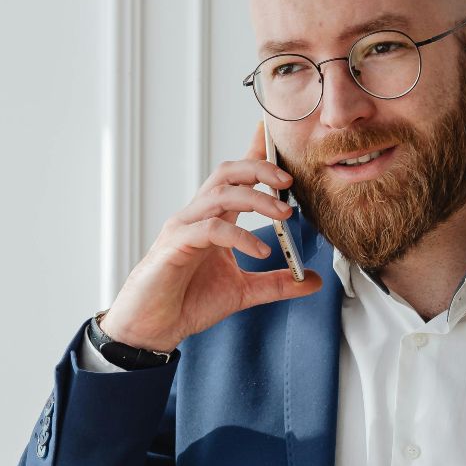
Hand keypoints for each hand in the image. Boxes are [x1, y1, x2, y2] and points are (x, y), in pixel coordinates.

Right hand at [96, 119, 322, 352]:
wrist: (153, 328)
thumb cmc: (187, 302)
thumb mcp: (244, 292)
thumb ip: (277, 283)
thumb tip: (312, 280)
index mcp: (213, 219)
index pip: (235, 178)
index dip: (254, 153)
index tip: (274, 136)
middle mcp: (197, 216)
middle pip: (227, 173)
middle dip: (259, 169)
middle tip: (288, 182)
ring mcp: (184, 228)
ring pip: (220, 194)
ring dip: (256, 200)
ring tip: (283, 216)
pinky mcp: (176, 246)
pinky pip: (211, 229)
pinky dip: (240, 236)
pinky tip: (261, 252)